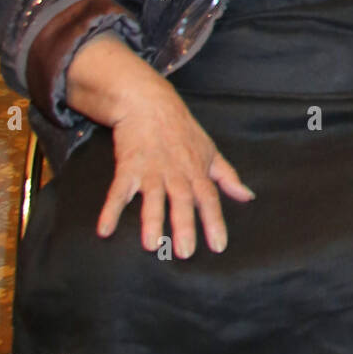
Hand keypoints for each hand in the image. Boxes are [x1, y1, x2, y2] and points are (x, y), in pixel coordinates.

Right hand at [98, 73, 253, 257]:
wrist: (149, 102)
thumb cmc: (182, 130)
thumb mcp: (210, 150)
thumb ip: (228, 176)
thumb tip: (247, 196)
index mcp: (196, 170)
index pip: (209, 197)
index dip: (215, 221)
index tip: (219, 246)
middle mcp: (175, 172)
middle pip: (182, 199)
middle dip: (184, 224)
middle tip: (184, 251)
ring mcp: (151, 170)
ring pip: (153, 197)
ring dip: (151, 220)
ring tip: (151, 244)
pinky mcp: (128, 167)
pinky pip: (118, 191)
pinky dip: (111, 209)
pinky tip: (104, 229)